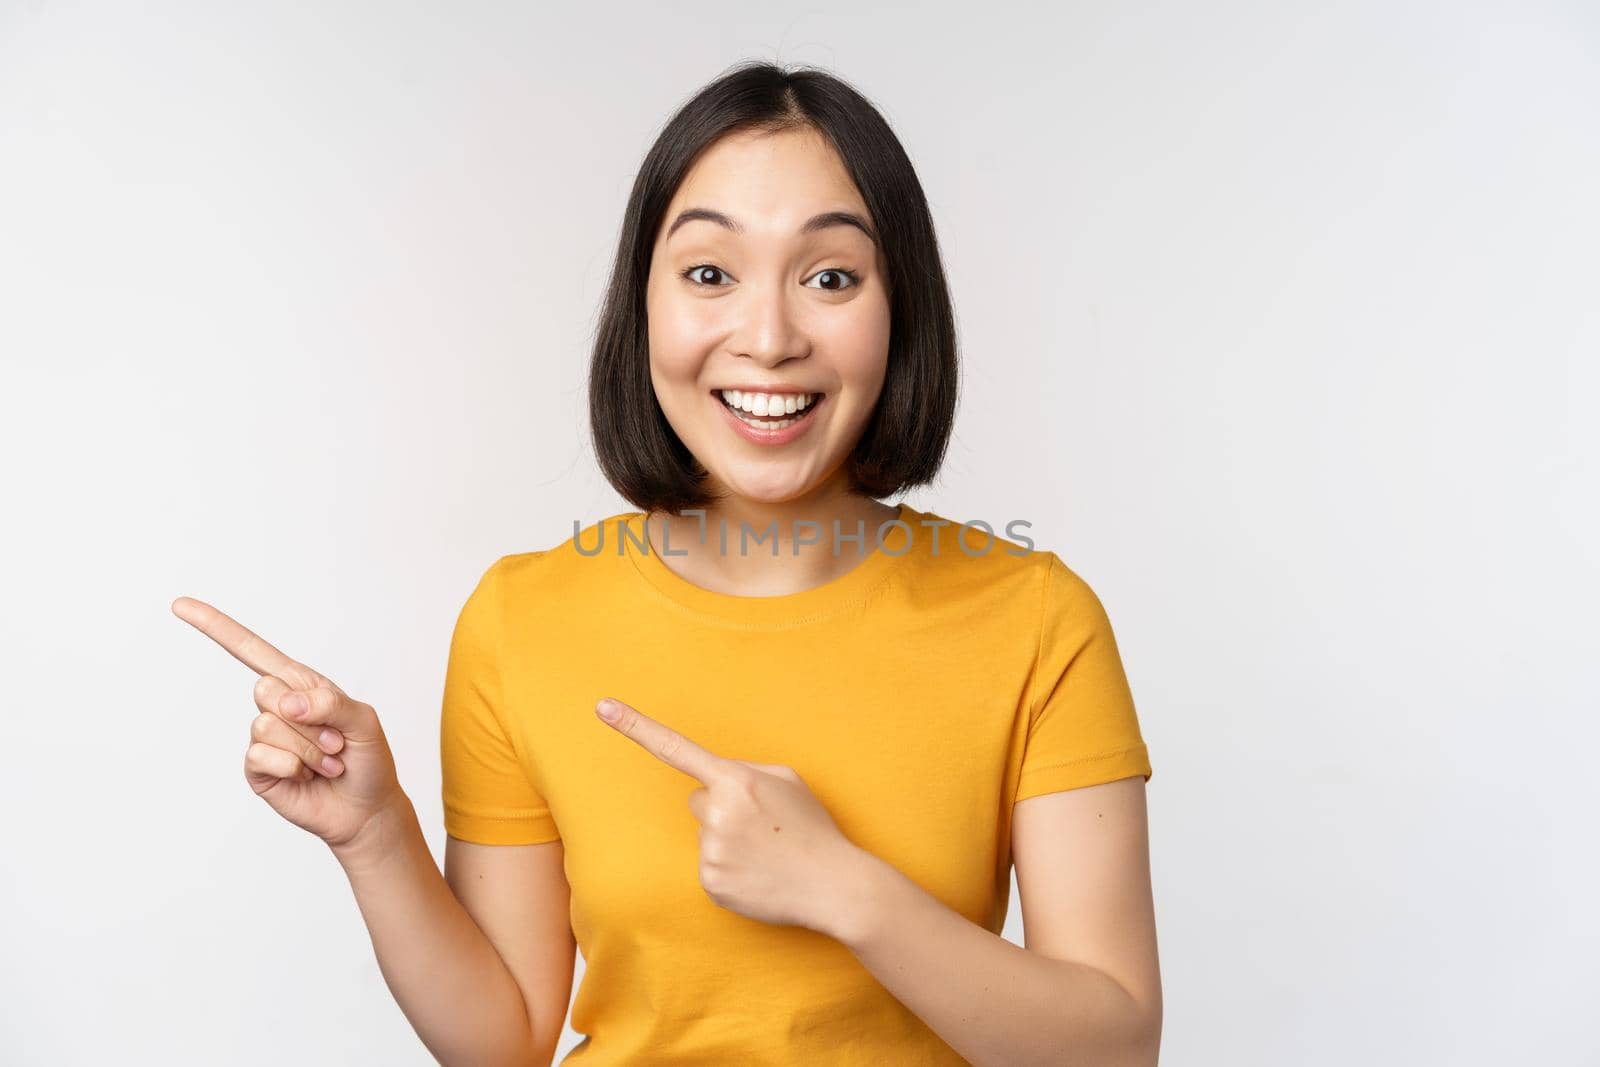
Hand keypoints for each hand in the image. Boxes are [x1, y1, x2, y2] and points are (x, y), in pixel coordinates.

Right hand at [172, 596, 405, 854]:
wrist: (366, 808)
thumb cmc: (368, 760)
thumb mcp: (363, 722)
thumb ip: (330, 703)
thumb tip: (285, 702)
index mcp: (300, 684)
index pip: (252, 650)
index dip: (216, 627)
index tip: (179, 605)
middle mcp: (277, 706)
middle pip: (265, 689)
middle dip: (309, 720)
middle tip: (334, 741)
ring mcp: (264, 738)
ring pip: (266, 725)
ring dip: (308, 748)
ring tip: (326, 761)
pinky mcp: (258, 769)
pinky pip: (262, 756)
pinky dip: (294, 767)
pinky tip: (307, 777)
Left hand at [594, 696, 863, 934]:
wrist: (834, 885)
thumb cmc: (812, 828)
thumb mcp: (787, 780)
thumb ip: (745, 771)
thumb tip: (713, 782)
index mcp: (736, 779)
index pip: (675, 747)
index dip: (635, 726)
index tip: (601, 707)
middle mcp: (717, 813)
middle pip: (699, 800)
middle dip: (723, 809)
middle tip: (763, 826)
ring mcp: (711, 851)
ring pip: (704, 834)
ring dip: (728, 841)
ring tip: (766, 852)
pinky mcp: (710, 883)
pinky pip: (708, 867)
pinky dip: (729, 870)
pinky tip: (758, 874)